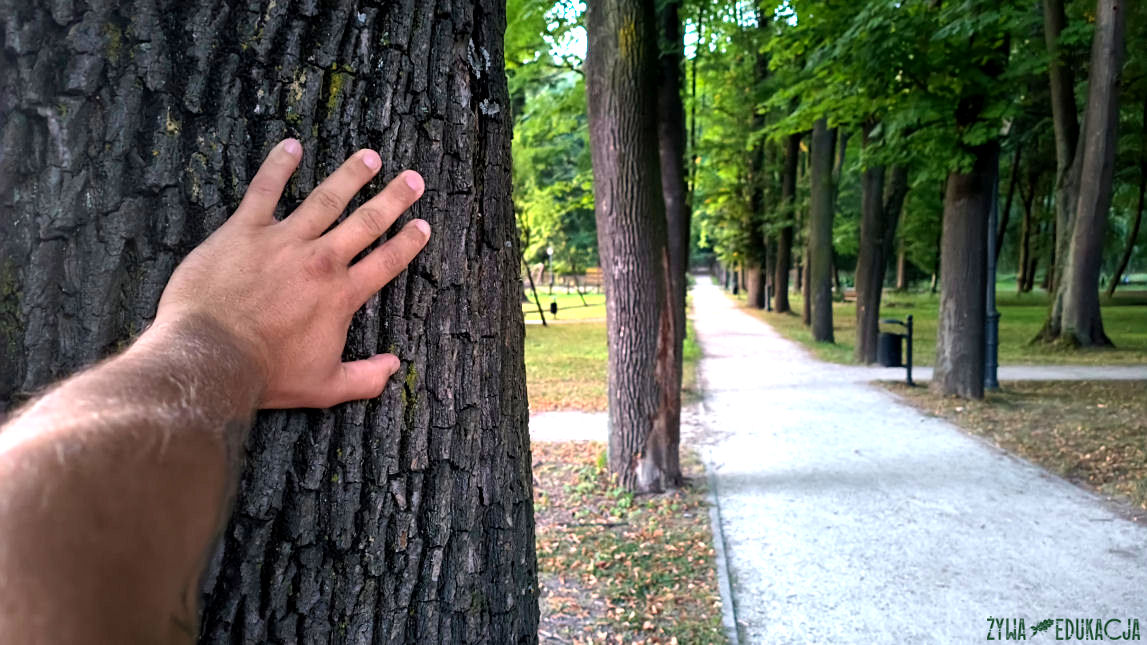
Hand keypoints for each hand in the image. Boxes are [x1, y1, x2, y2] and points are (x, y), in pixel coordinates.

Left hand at [151, 139, 427, 408]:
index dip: (409, 243)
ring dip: (350, 176)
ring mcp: (284, 241)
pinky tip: (291, 147)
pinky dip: (278, 166)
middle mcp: (321, 261)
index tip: (423, 225)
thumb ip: (365, 378)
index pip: (386, 262)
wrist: (212, 356)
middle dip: (393, 199)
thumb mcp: (325, 387)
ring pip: (326, 199)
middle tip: (412, 179)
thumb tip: (393, 367)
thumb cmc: (267, 375)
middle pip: (366, 222)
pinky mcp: (245, 230)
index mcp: (342, 295)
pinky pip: (265, 190)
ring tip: (369, 157)